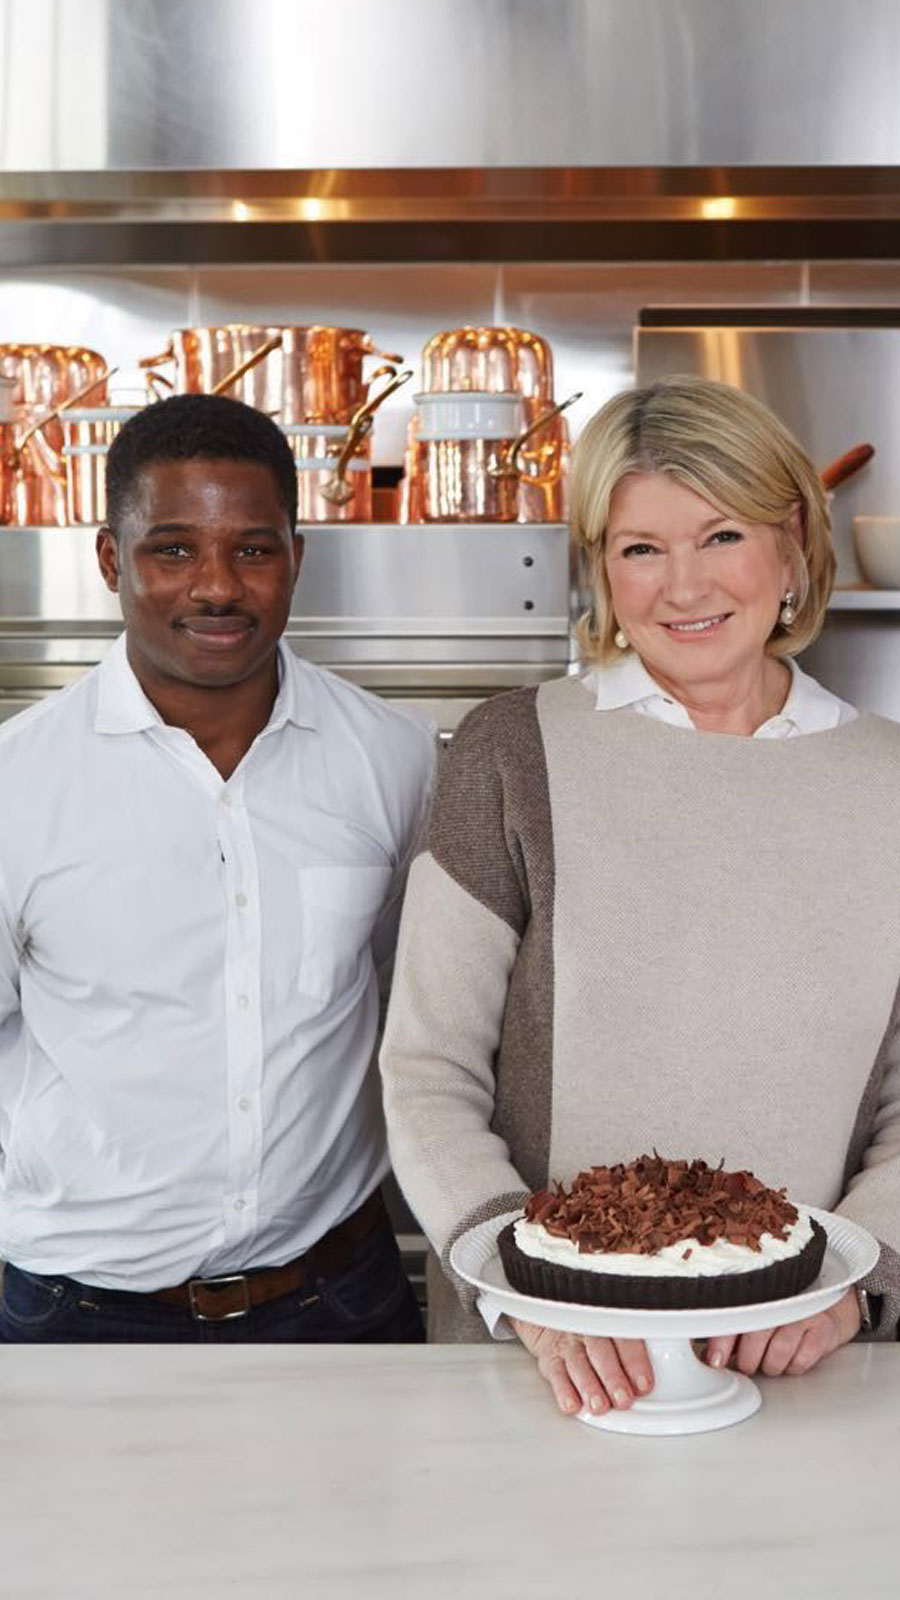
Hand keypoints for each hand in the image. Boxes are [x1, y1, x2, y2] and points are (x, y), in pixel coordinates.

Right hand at [510, 1317, 653, 1415]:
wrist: (553, 1318)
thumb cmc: (593, 1330)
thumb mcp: (613, 1328)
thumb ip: (635, 1346)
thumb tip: (659, 1377)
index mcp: (609, 1322)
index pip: (624, 1339)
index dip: (634, 1361)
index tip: (644, 1384)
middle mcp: (588, 1331)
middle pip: (600, 1352)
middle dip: (612, 1377)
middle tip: (623, 1399)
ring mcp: (567, 1345)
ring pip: (578, 1363)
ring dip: (589, 1386)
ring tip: (599, 1406)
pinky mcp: (550, 1359)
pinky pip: (555, 1373)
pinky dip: (563, 1390)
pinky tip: (572, 1404)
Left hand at [704, 1287, 860, 1377]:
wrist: (828, 1309)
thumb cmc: (785, 1317)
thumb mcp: (757, 1319)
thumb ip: (734, 1335)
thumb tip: (710, 1357)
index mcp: (757, 1295)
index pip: (734, 1318)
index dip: (721, 1342)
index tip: (715, 1361)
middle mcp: (779, 1300)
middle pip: (755, 1337)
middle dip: (748, 1361)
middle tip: (749, 1364)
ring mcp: (802, 1313)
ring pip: (778, 1353)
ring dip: (771, 1366)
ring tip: (772, 1361)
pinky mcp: (822, 1328)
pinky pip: (802, 1360)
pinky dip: (793, 1366)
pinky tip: (792, 1358)